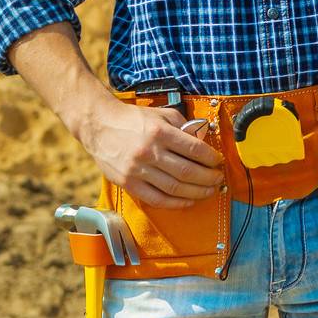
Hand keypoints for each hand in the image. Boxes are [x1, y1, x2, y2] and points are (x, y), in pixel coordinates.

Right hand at [79, 100, 223, 207]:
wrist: (99, 125)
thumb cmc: (133, 119)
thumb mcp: (161, 114)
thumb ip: (183, 125)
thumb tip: (204, 138)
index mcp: (160, 133)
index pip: (194, 149)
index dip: (211, 158)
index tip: (218, 161)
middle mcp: (149, 152)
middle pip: (187, 172)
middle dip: (208, 178)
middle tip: (218, 178)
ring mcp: (137, 170)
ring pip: (174, 188)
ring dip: (197, 192)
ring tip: (209, 191)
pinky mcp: (128, 183)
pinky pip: (156, 199)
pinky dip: (175, 203)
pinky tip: (188, 201)